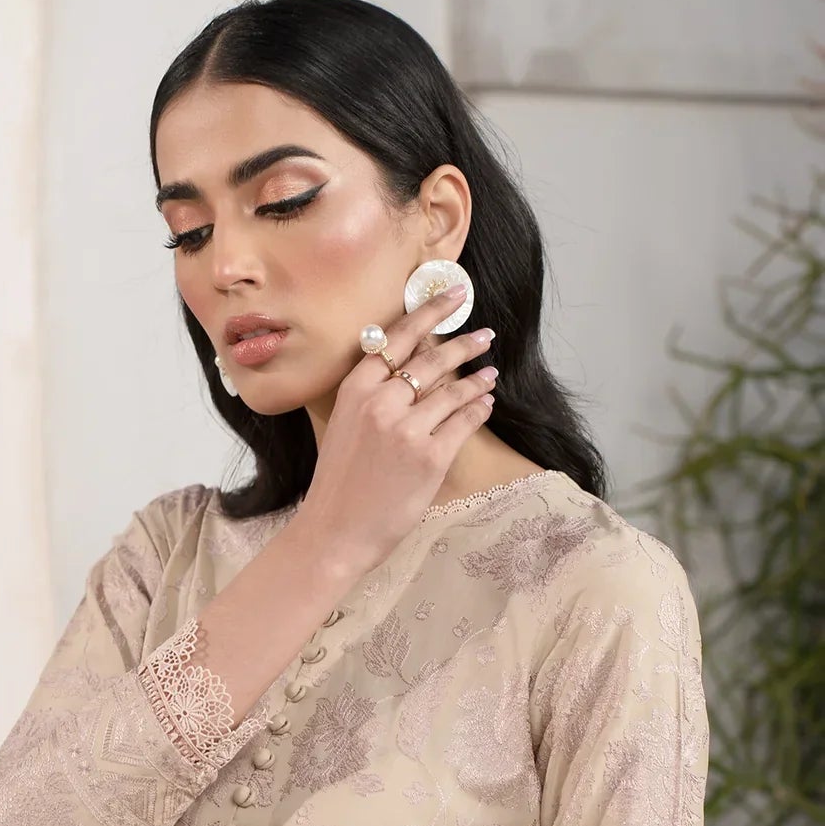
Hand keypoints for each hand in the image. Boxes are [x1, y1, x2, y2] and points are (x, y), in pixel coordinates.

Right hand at [296, 285, 497, 581]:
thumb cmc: (339, 482)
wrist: (335, 531)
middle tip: (485, 334)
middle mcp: (381, 403)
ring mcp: (408, 430)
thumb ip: (371, 394)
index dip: (430, 312)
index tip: (453, 294)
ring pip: (453, 390)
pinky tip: (485, 402)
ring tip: (491, 372)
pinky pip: (463, 422)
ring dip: (477, 378)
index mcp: (355, 390)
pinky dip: (478, 408)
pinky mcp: (430, 457)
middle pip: (431, 360)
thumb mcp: (345, 425)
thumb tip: (406, 364)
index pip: (398, 338)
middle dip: (464, 343)